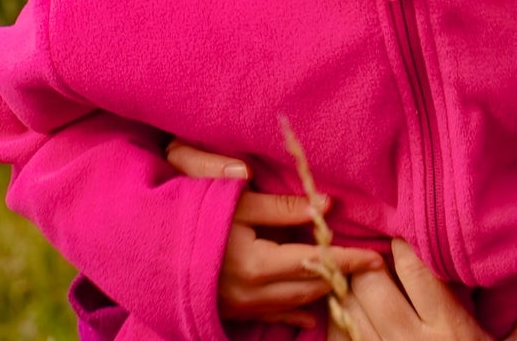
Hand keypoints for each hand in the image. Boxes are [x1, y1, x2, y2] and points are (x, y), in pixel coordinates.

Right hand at [165, 139, 385, 328]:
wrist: (140, 236)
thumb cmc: (189, 206)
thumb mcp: (236, 199)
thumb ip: (283, 206)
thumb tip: (327, 205)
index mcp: (258, 263)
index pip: (316, 262)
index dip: (348, 258)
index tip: (376, 256)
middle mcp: (251, 293)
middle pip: (309, 289)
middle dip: (340, 279)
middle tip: (371, 270)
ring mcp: (238, 306)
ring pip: (292, 306)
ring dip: (320, 295)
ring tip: (347, 285)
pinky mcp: (226, 310)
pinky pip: (269, 317)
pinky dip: (293, 313)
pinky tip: (310, 314)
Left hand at [338, 239, 516, 340]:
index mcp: (449, 331)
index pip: (411, 265)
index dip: (404, 241)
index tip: (408, 233)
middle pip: (367, 281)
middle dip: (370, 260)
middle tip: (380, 252)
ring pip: (345, 307)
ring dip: (351, 287)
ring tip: (365, 277)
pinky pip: (340, 338)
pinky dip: (342, 319)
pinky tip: (357, 313)